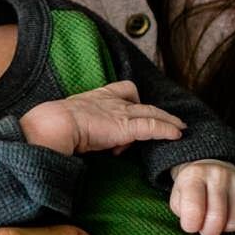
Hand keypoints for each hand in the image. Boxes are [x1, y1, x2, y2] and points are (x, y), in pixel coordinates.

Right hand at [19, 80, 185, 154]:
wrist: (55, 123)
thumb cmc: (55, 124)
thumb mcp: (71, 122)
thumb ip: (82, 128)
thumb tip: (83, 142)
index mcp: (97, 97)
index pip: (121, 92)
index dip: (131, 101)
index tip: (135, 112)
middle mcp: (112, 101)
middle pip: (141, 102)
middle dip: (156, 112)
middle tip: (169, 120)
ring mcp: (121, 112)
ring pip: (152, 114)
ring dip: (168, 121)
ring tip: (179, 128)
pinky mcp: (126, 126)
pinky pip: (153, 127)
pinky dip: (167, 130)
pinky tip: (177, 135)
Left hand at [169, 160, 234, 234]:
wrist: (211, 171)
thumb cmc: (192, 192)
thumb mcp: (177, 199)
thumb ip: (183, 213)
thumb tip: (197, 225)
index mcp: (194, 175)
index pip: (193, 211)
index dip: (191, 226)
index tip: (190, 224)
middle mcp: (218, 175)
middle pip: (217, 220)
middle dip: (209, 231)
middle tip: (205, 226)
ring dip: (225, 228)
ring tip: (218, 218)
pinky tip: (232, 217)